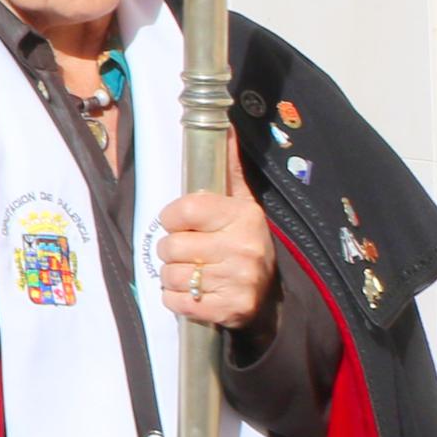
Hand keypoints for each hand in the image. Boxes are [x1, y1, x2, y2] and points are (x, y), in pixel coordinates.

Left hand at [157, 163, 275, 333]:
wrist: (267, 298)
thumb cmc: (242, 243)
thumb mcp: (240, 203)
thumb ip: (227, 167)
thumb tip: (226, 126)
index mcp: (243, 216)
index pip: (180, 212)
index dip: (172, 219)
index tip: (184, 225)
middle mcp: (244, 247)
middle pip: (170, 246)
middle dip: (172, 251)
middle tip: (192, 253)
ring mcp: (238, 281)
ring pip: (170, 275)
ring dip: (174, 276)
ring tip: (195, 273)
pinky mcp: (229, 310)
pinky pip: (175, 302)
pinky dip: (177, 299)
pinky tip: (196, 293)